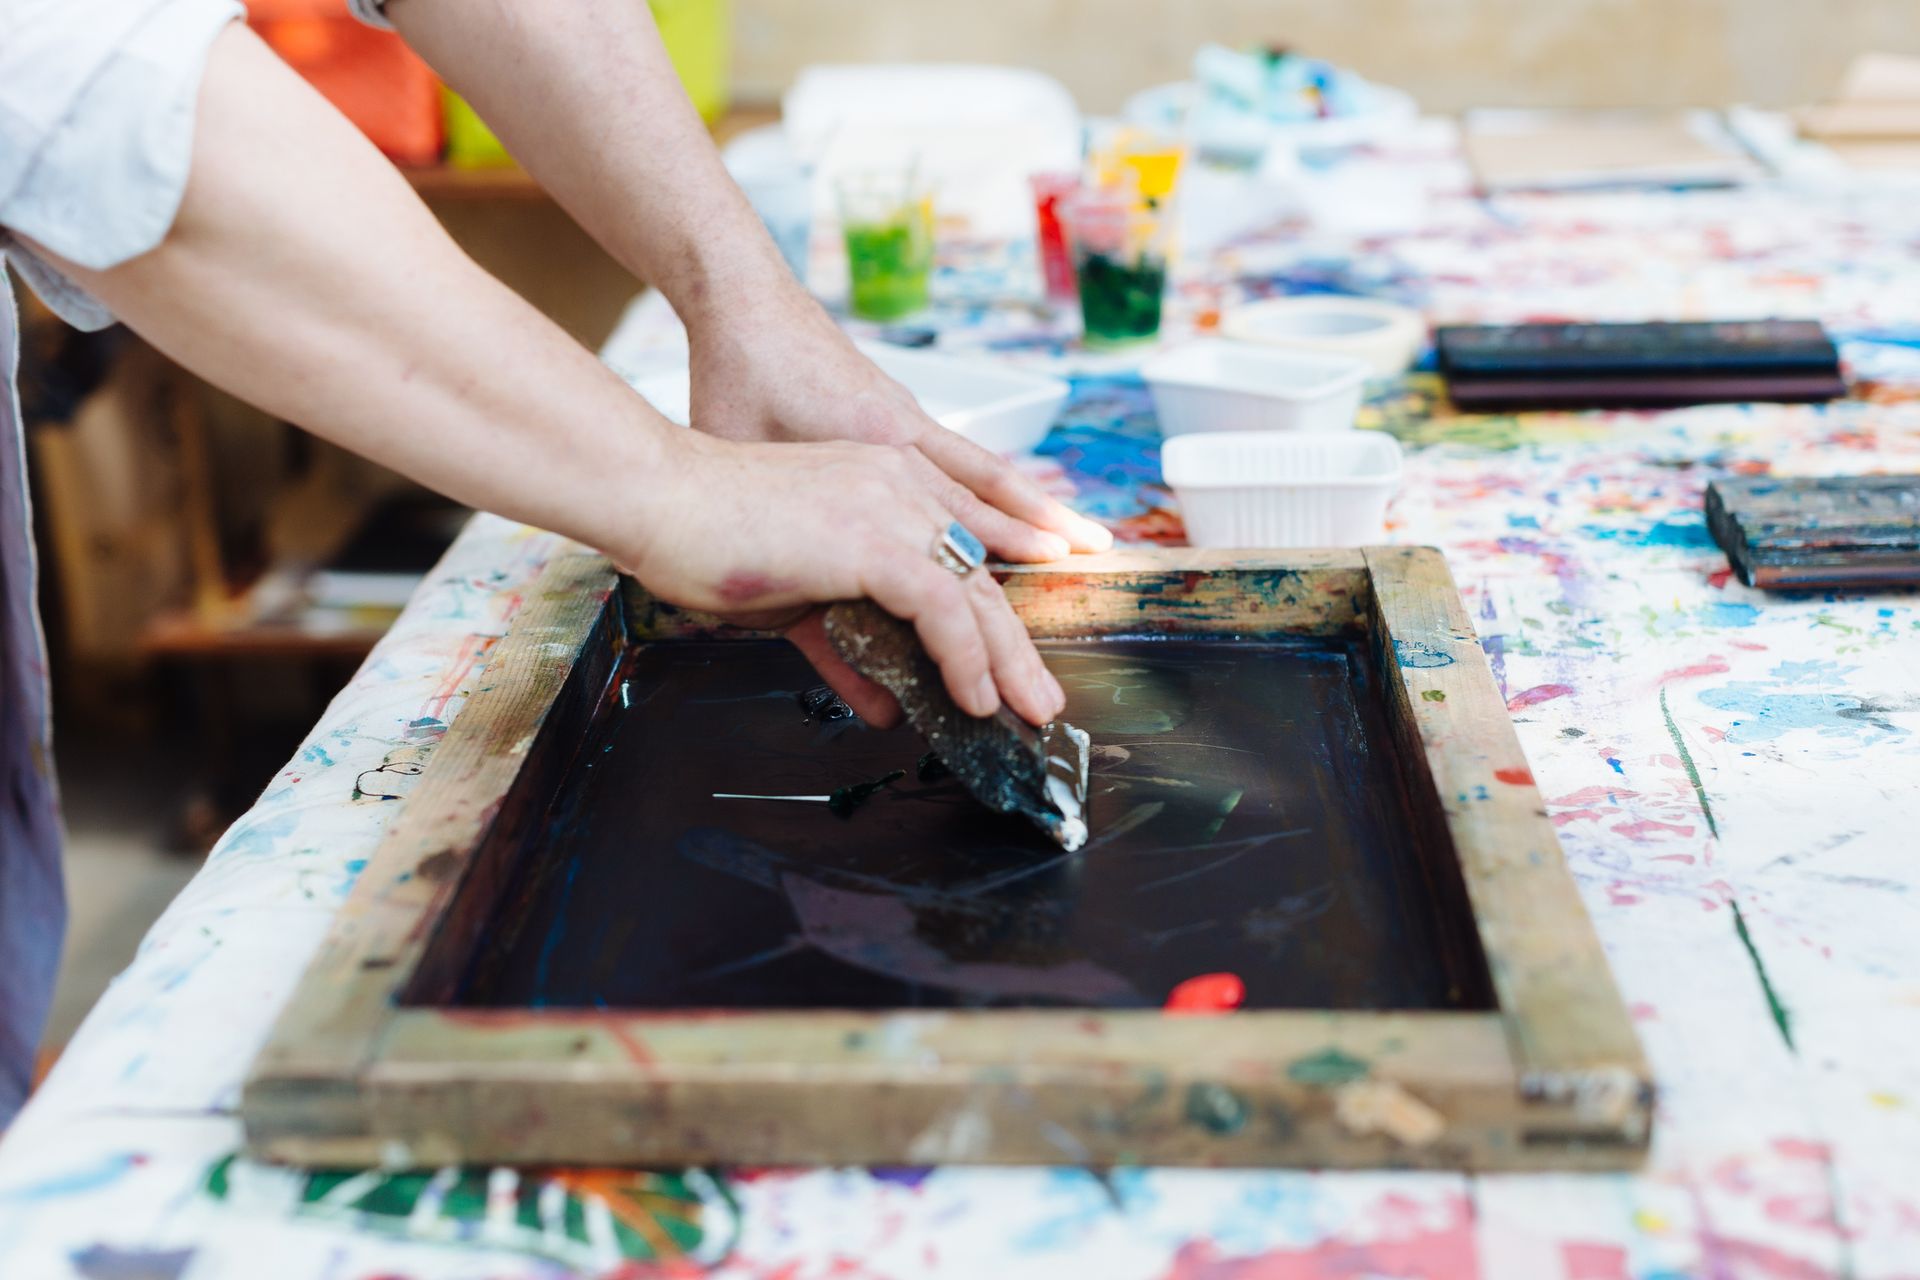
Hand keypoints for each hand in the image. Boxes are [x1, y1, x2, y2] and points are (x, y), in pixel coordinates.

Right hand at [617, 430, 1066, 728]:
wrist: (658, 499)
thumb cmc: (706, 540)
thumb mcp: (794, 605)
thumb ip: (848, 652)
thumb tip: (884, 705)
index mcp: (885, 487)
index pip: (955, 561)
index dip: (987, 622)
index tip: (1007, 671)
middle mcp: (900, 489)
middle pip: (979, 580)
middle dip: (1013, 649)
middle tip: (1038, 701)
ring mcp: (891, 510)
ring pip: (973, 595)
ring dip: (1005, 663)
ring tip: (1027, 712)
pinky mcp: (874, 540)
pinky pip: (941, 610)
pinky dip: (963, 661)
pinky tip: (972, 700)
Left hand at [684, 279, 1112, 562]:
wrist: (745, 299)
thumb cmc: (736, 377)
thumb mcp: (743, 455)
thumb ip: (775, 513)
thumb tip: (779, 569)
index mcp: (875, 445)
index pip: (954, 505)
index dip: (1005, 543)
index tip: (1055, 566)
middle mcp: (906, 431)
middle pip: (991, 485)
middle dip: (1046, 524)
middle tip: (1097, 551)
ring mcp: (907, 416)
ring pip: (984, 468)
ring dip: (1033, 502)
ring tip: (1078, 531)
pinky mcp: (897, 406)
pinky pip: (962, 453)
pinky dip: (995, 482)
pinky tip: (1012, 501)